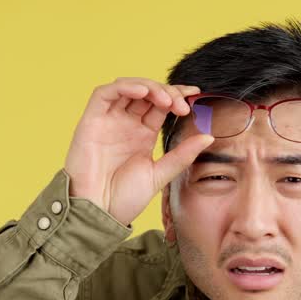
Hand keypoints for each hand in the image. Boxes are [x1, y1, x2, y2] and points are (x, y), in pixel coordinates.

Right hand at [63, 77, 214, 225]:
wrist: (99, 213)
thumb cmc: (124, 198)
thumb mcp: (160, 175)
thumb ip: (182, 155)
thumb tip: (209, 137)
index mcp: (143, 135)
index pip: (161, 105)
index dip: (177, 95)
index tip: (195, 95)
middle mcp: (126, 124)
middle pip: (147, 93)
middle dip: (167, 92)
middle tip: (182, 104)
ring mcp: (108, 121)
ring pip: (128, 88)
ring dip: (148, 86)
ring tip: (166, 99)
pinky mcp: (91, 120)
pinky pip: (104, 94)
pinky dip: (123, 87)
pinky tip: (142, 92)